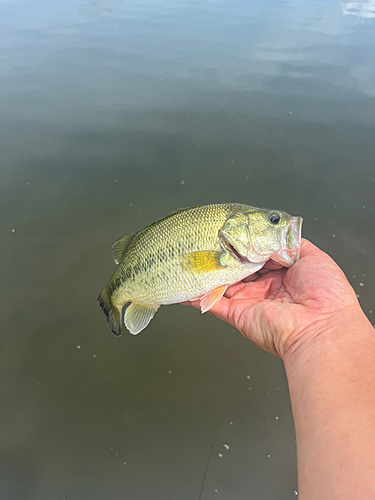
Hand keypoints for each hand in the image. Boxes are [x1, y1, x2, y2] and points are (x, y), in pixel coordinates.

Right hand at [184, 239, 360, 357]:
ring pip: (224, 282)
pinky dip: (197, 294)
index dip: (248, 242)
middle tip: (214, 238)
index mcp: (283, 274)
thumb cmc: (325, 294)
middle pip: (240, 266)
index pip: (259, 254)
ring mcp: (250, 300)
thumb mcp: (313, 256)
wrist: (321, 326)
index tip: (236, 230)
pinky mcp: (237, 314)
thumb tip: (273, 233)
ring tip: (195, 252)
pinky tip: (186, 281)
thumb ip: (290, 243)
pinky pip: (212, 302)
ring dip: (211, 269)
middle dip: (227, 253)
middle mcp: (265, 288)